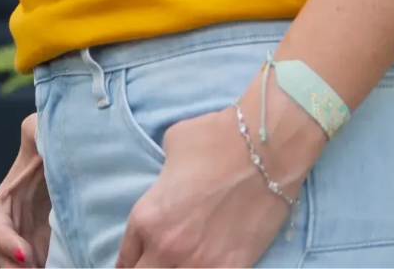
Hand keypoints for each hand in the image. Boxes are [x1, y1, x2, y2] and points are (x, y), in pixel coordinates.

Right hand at [0, 111, 51, 268]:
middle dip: (13, 265)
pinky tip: (65, 263)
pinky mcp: (41, 253)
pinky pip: (37, 265)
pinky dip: (45, 267)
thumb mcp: (41, 134)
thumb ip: (34, 129)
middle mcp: (8, 226)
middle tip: (37, 267)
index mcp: (1, 200)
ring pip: (16, 265)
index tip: (25, 254)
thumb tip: (34, 128)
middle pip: (1, 254)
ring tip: (53, 267)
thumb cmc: (51, 148)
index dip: (3, 240)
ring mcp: (24, 243)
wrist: (74, 168)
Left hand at [114, 85, 324, 268]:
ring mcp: (200, 264)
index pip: (126, 255)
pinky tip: (206, 266)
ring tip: (179, 263)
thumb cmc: (217, 138)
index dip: (128, 259)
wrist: (267, 149)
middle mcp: (167, 248)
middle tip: (154, 261)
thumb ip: (163, 177)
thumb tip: (169, 185)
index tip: (133, 262)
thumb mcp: (173, 145)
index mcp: (148, 217)